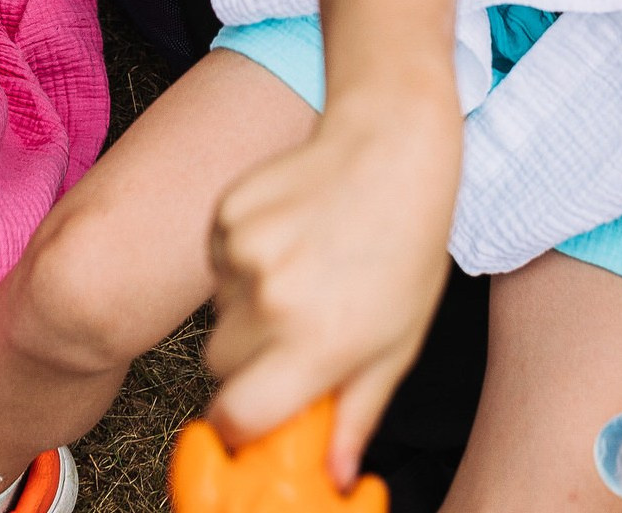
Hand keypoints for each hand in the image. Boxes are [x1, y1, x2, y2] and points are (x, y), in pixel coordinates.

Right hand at [202, 105, 459, 486]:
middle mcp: (274, 302)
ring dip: (248, 302)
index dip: (240, 423)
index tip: (254, 415)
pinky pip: (216, 261)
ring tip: (304, 265)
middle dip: (251, 358)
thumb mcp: (397, 342)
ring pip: (218, 310)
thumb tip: (332, 475)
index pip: (238, 417)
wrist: (390, 146)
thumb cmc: (405, 246)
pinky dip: (241, 257)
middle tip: (301, 322)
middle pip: (221, 364)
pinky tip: (289, 233)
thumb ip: (355, 413)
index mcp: (319, 344)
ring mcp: (244, 254)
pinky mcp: (226, 213)